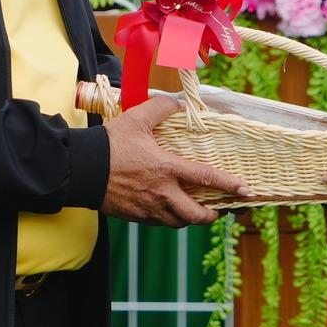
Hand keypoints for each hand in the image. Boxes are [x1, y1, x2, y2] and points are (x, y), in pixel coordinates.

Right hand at [100, 98, 249, 226]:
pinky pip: (160, 222)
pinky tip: (169, 208)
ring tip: (195, 209)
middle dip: (212, 215)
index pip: (206, 178)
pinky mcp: (136, 216)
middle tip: (218, 208)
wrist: (80, 170)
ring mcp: (149, 208)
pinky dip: (170, 218)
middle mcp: (162, 193)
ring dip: (190, 218)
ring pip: (179, 222)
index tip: (246, 191)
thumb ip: (161, 108)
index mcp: (167, 169)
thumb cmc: (110, 144)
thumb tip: (177, 104)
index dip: (229, 185)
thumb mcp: (137, 119)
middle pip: (196, 215)